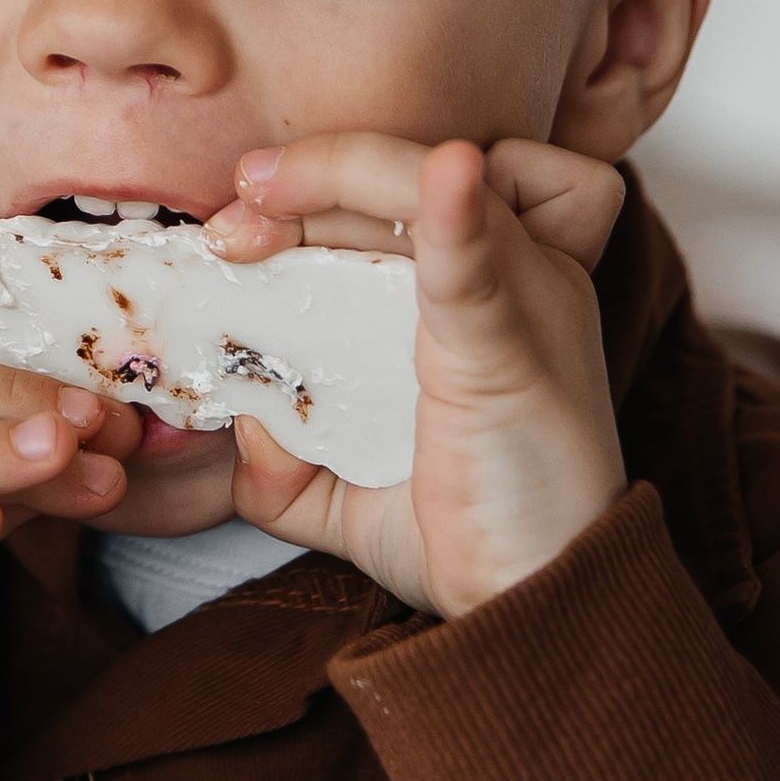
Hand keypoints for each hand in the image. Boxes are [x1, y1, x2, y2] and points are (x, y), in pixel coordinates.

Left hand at [203, 135, 625, 619]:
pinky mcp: (511, 351)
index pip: (430, 177)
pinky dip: (456, 213)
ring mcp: (527, 303)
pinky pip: (483, 263)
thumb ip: (283, 458)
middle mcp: (522, 275)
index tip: (246, 222)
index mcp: (493, 288)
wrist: (545, 610)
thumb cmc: (469, 533)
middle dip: (313, 174)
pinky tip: (449, 174)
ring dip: (343, 173)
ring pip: (438, 181)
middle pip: (415, 170)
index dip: (338, 174)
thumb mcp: (348, 494)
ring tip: (262, 198)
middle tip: (234, 221)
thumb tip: (240, 420)